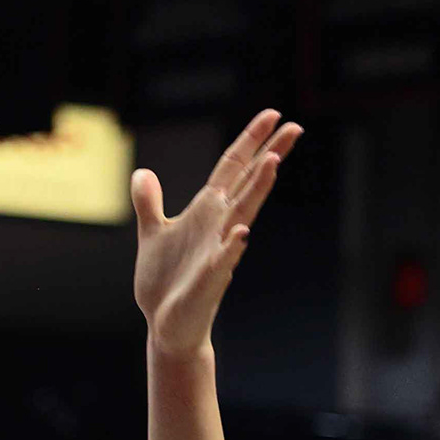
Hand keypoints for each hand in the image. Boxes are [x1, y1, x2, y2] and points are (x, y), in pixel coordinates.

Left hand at [132, 108, 301, 362]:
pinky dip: (232, 245)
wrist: (165, 324)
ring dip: (258, 188)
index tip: (273, 115)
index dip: (250, 140)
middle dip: (270, 154)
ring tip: (274, 161)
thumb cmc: (166, 280)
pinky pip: (224, 259)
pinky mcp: (209, 278)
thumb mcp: (152, 232)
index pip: (234, 168)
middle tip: (296, 126)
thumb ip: (149, 202)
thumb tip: (143, 172)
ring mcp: (218, 250)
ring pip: (243, 213)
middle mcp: (219, 225)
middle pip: (249, 183)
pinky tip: (242, 231)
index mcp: (207, 211)